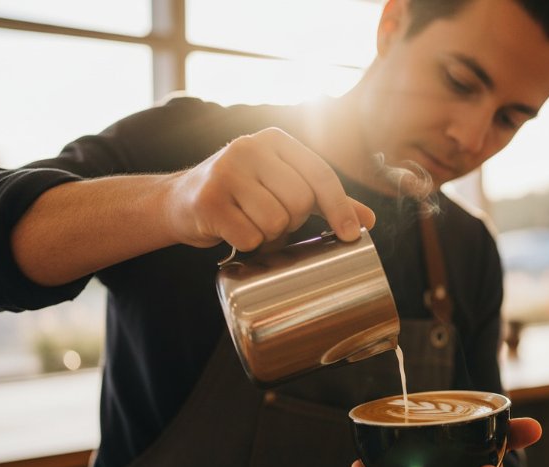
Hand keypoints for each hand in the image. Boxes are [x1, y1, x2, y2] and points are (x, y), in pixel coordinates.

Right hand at [165, 127, 375, 249]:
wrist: (178, 202)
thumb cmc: (239, 196)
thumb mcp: (282, 188)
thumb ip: (324, 200)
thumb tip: (369, 220)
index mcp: (274, 140)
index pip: (320, 173)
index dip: (340, 207)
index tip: (352, 235)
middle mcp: (249, 147)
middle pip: (300, 201)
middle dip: (292, 222)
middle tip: (272, 221)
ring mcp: (226, 171)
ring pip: (276, 221)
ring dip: (268, 236)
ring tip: (251, 225)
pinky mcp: (208, 200)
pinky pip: (250, 237)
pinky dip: (247, 245)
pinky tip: (233, 233)